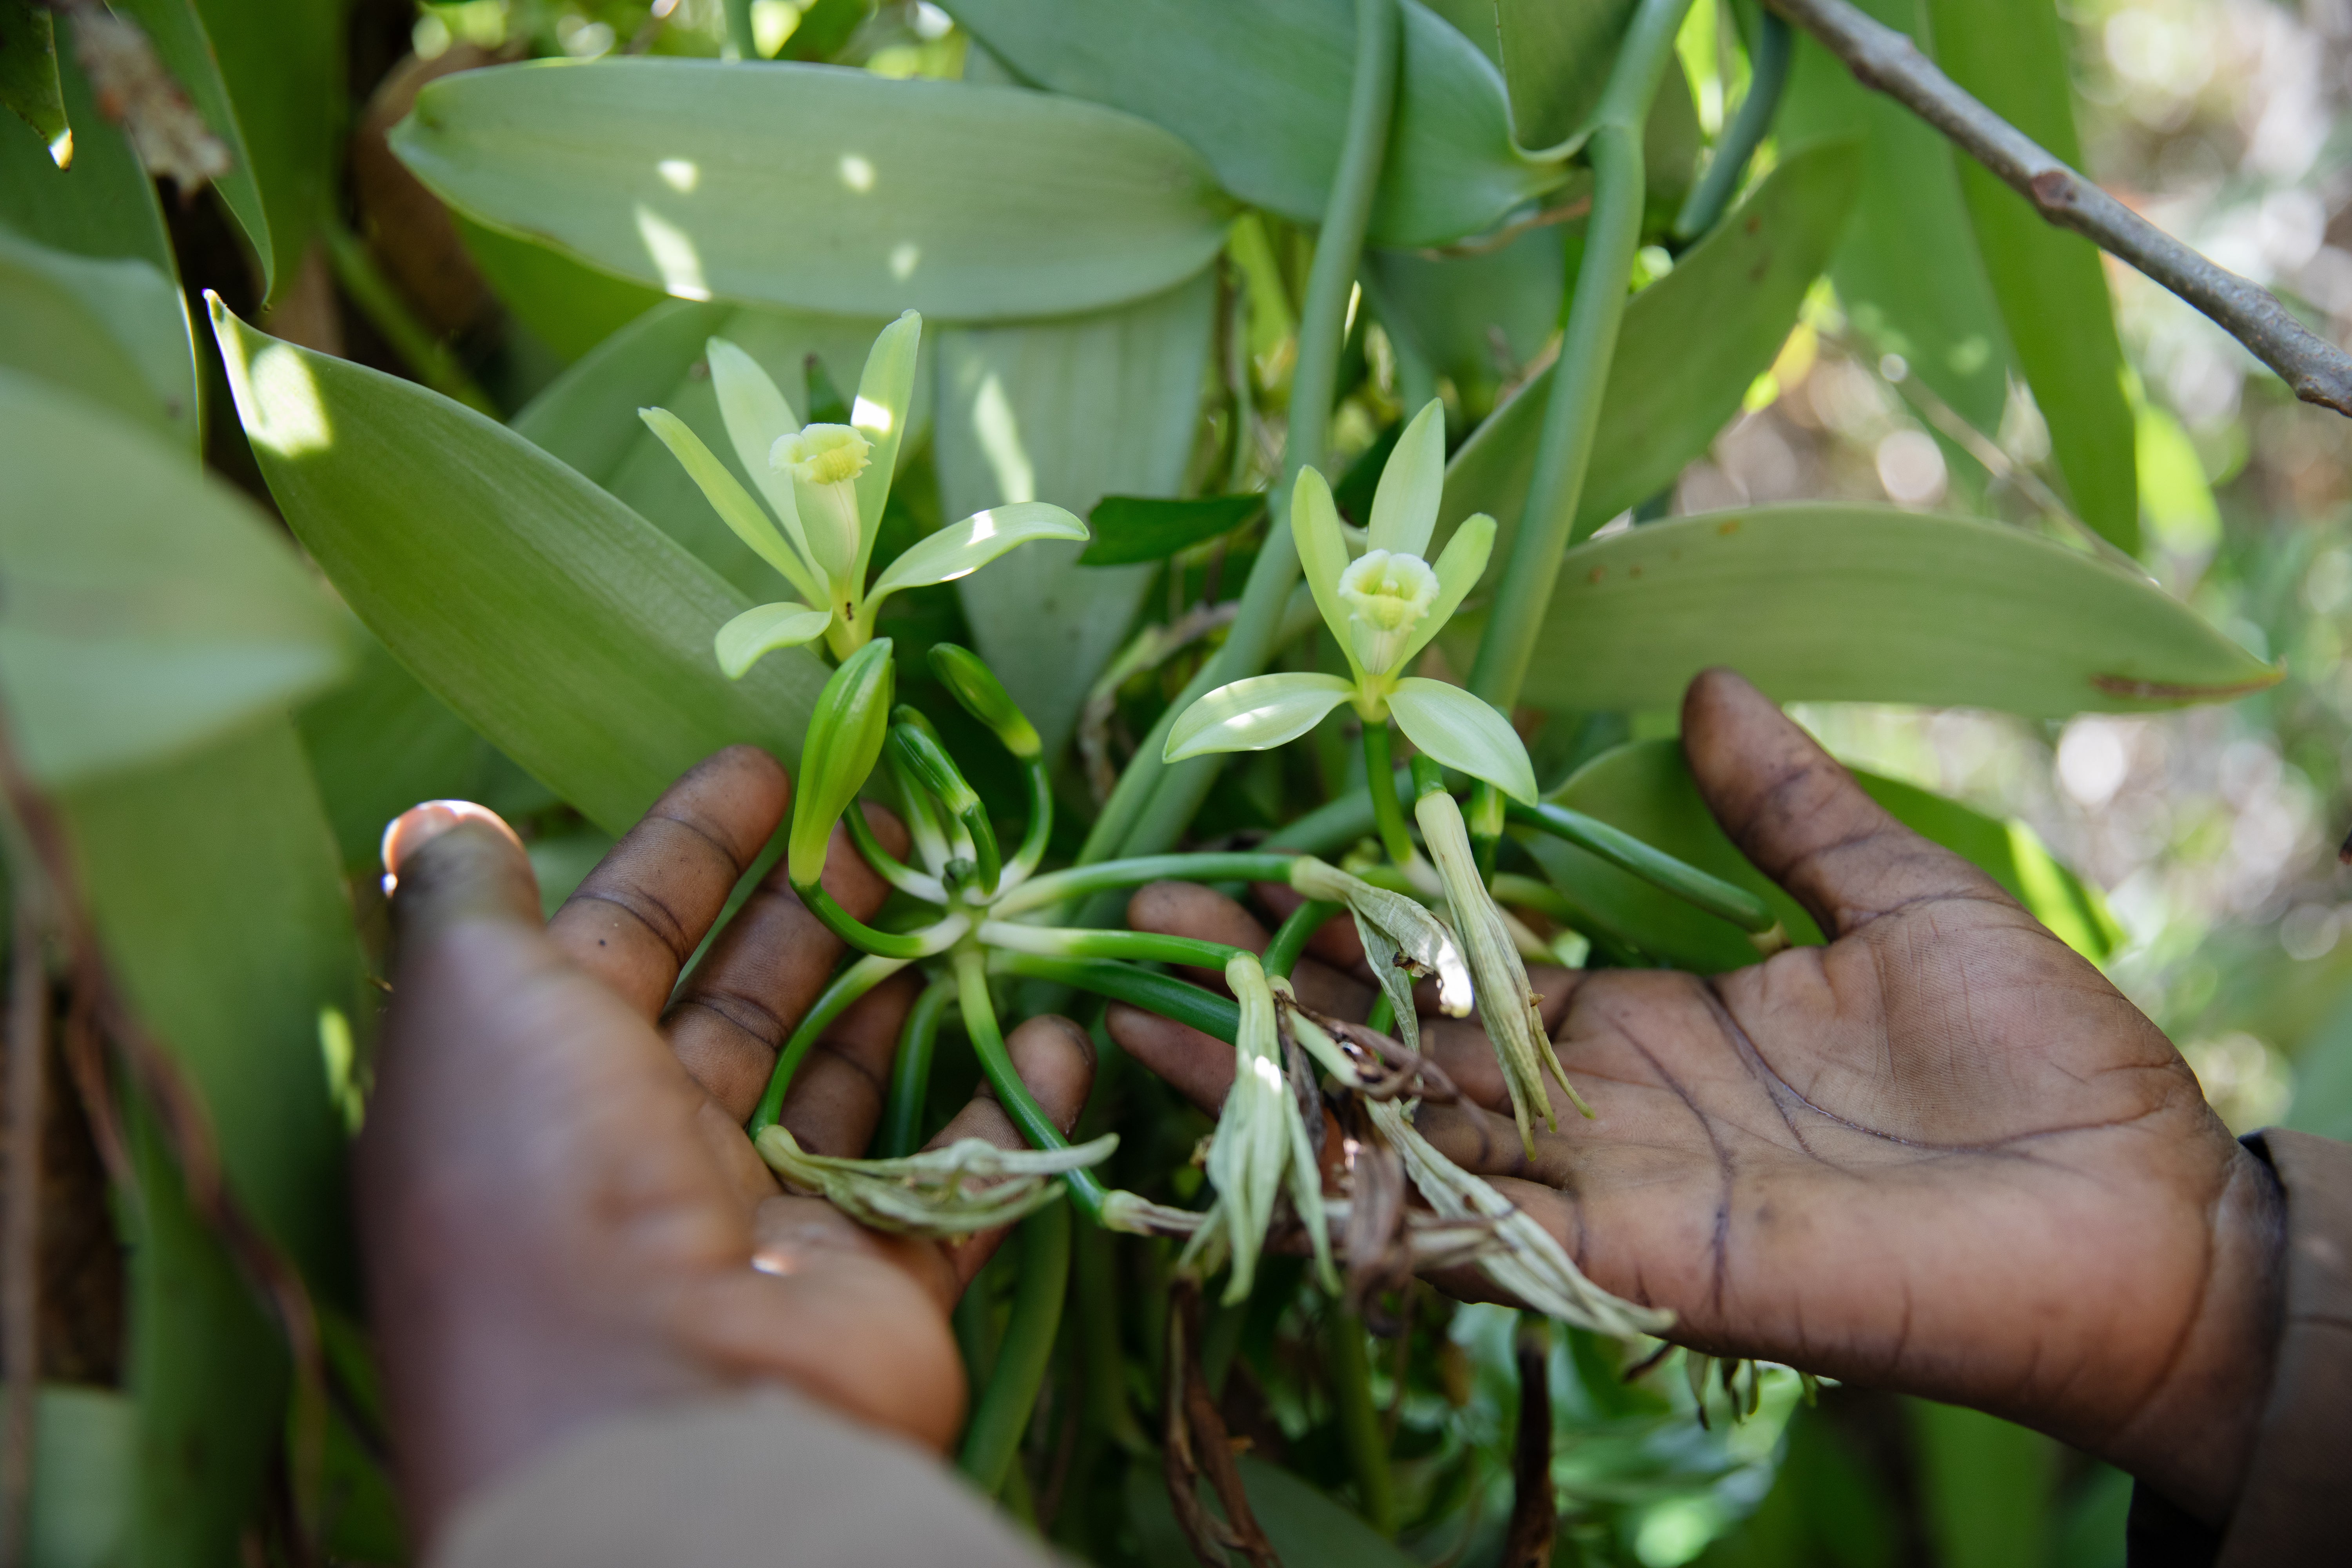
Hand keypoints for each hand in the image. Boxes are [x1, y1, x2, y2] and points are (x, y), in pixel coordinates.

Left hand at [357, 747, 1093, 1544]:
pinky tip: (1051, 1031)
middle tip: (888, 821)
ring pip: (846, 1086)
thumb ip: (464, 911)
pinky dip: (1007, 1109)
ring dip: (903, 990)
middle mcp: (646, 1157)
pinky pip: (953, 1182)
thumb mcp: (470, 1009)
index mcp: (547, 1089)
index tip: (771, 767)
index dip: (689, 847)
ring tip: (966, 898)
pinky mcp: (871, 1287)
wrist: (655, 1416)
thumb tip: (441, 828)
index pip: (624, 937)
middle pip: (742, 1005)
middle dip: (810, 906)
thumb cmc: (543, 1185)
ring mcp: (764, 1228)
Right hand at [1109, 670, 2282, 1522]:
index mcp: (1643, 1017)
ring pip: (1412, 1150)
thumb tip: (1710, 684)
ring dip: (1282, 1102)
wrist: (2141, 1213)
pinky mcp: (1653, 1266)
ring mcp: (1614, 1193)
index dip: (1353, 920)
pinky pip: (1495, 1253)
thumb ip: (1792, 808)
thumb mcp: (1901, 897)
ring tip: (1150, 1039)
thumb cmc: (2038, 1058)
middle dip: (1270, 1004)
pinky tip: (1288, 1186)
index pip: (1459, 967)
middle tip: (1147, 931)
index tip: (1252, 863)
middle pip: (1400, 1057)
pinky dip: (1391, 1227)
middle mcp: (1601, 1107)